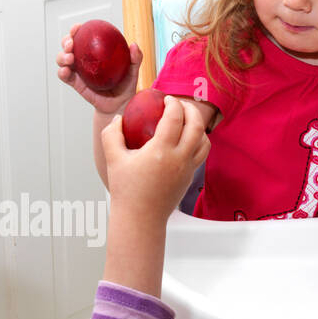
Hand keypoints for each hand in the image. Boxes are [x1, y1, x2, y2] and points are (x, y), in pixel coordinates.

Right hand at [57, 24, 142, 112]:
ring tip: (70, 59)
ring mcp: (78, 71)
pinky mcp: (75, 83)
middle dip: (66, 41)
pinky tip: (65, 71)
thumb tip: (134, 45)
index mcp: (95, 51)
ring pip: (63, 59)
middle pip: (69, 45)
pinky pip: (65, 76)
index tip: (78, 28)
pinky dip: (62, 72)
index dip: (77, 29)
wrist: (119, 104)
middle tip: (71, 44)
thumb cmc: (125, 85)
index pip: (84, 36)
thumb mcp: (133, 70)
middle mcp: (84, 59)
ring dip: (62, 56)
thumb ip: (135, 58)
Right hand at [102, 96, 209, 220]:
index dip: (173, 104)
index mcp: (161, 151)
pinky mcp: (190, 178)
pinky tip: (186, 140)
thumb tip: (119, 118)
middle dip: (191, 109)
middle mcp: (179, 159)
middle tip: (181, 104)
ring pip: (205, 141)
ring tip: (187, 120)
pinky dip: (199, 141)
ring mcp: (188, 170)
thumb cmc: (126, 190)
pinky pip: (201, 155)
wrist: (140, 219)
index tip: (167, 99)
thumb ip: (112, 134)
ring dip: (198, 126)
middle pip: (196, 126)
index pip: (175, 118)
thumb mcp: (113, 159)